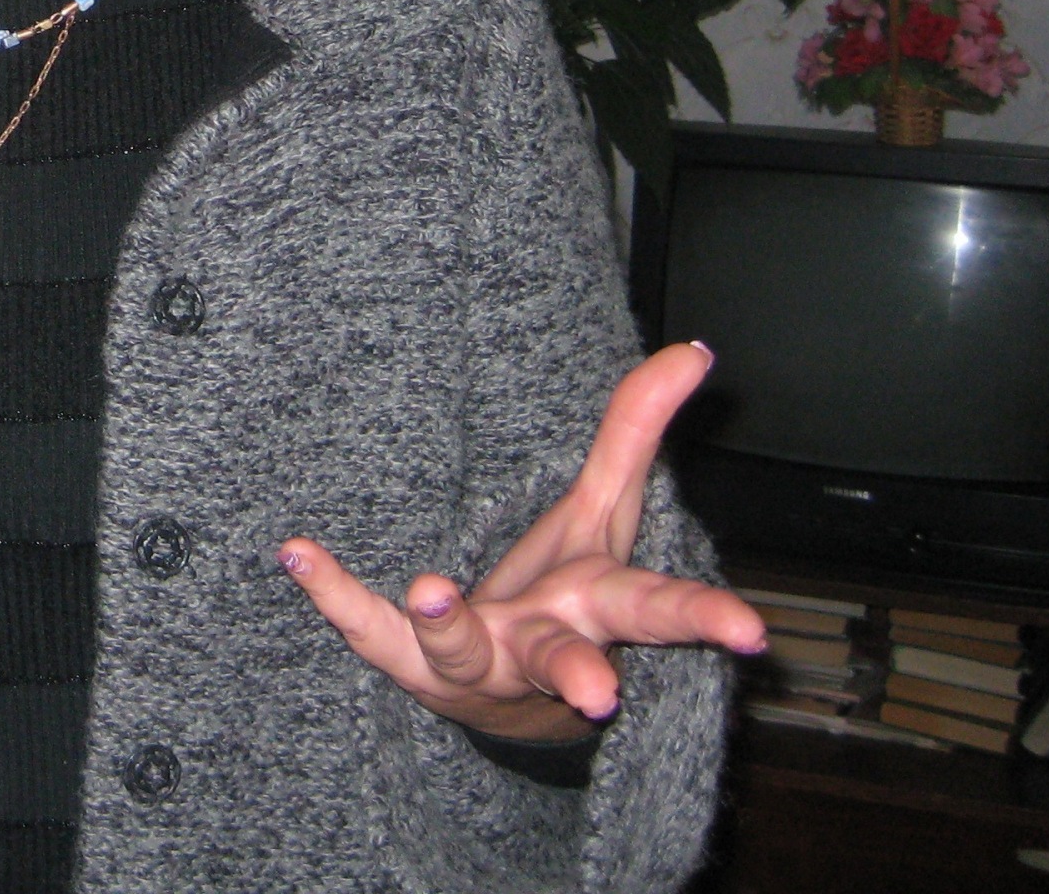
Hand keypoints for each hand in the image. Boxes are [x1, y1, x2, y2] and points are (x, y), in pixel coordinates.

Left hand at [279, 342, 766, 741]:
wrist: (505, 701)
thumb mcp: (604, 513)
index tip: (751, 635)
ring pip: (464, 653)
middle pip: (569, 658)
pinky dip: (333, 593)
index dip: (708, 618)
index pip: (663, 609)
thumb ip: (637, 430)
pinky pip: (366, 630)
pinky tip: (297, 554)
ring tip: (428, 590)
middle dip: (583, 674)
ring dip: (450, 626)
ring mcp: (472, 663)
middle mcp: (540, 646)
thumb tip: (695, 347)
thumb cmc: (565, 595)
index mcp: (599, 610)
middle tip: (597, 694)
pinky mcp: (407, 663)